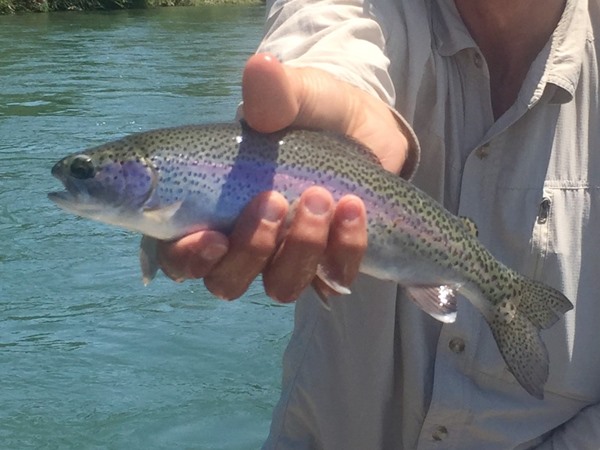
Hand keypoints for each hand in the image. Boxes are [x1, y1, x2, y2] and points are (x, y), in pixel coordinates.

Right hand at [157, 53, 408, 301]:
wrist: (363, 128)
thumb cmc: (311, 113)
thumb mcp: (294, 96)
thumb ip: (274, 93)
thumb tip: (260, 68)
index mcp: (211, 208)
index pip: (178, 253)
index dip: (187, 258)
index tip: (210, 236)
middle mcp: (243, 242)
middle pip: (226, 281)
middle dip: (250, 249)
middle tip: (274, 200)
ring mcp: (287, 258)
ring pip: (279, 286)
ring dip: (299, 248)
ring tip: (320, 199)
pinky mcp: (329, 263)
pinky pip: (332, 278)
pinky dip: (344, 248)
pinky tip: (354, 210)